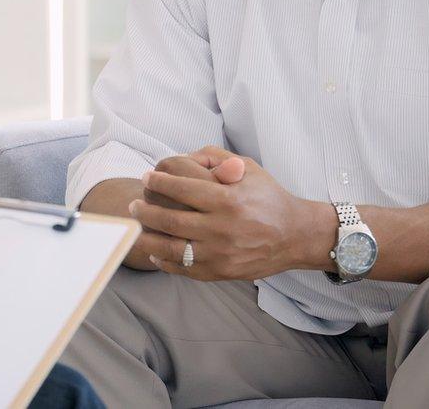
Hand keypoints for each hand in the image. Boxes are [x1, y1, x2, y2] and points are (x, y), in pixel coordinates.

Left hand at [131, 148, 334, 280]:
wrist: (294, 235)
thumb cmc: (268, 197)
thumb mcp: (248, 168)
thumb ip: (216, 158)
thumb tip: (184, 156)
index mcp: (228, 200)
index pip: (182, 189)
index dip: (158, 182)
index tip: (146, 177)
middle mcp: (222, 228)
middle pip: (170, 219)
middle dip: (145, 210)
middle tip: (134, 204)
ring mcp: (220, 253)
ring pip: (171, 248)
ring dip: (147, 236)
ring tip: (137, 227)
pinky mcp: (219, 272)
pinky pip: (183, 268)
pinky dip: (163, 260)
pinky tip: (155, 249)